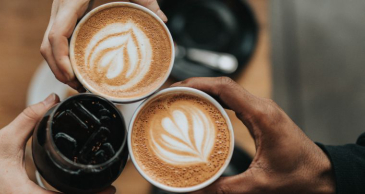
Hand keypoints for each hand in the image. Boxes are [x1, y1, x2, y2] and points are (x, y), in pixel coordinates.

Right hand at [40, 0, 167, 90]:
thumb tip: (162, 19)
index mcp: (70, 2)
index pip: (56, 35)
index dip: (60, 59)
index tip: (72, 76)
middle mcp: (60, 9)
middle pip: (47, 46)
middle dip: (58, 70)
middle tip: (79, 87)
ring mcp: (58, 14)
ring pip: (47, 46)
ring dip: (58, 67)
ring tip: (78, 83)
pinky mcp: (62, 17)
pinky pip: (53, 42)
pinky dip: (60, 57)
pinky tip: (75, 68)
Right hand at [172, 77, 334, 192]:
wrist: (323, 175)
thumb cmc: (299, 176)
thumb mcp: (258, 185)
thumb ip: (223, 188)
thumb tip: (194, 192)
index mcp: (262, 115)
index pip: (225, 87)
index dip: (197, 83)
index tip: (176, 87)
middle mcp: (261, 106)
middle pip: (222, 84)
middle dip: (194, 85)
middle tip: (170, 95)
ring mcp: (261, 109)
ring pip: (227, 90)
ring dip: (203, 91)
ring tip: (179, 99)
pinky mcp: (260, 116)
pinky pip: (232, 101)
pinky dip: (214, 100)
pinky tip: (200, 110)